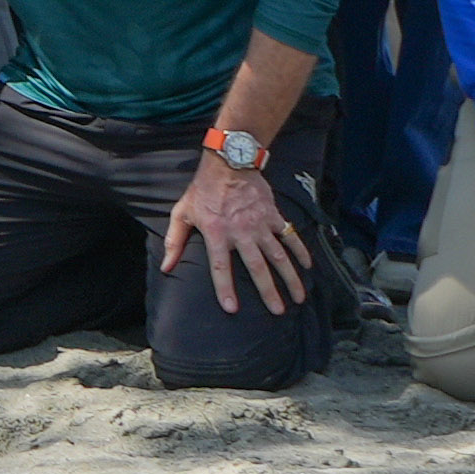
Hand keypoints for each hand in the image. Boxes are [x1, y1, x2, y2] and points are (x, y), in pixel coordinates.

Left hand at [168, 153, 313, 319]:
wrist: (229, 162)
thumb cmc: (203, 190)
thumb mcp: (182, 213)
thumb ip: (174, 241)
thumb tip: (166, 267)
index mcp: (216, 233)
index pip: (220, 267)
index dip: (225, 288)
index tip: (232, 308)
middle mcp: (240, 232)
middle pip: (257, 267)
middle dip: (268, 291)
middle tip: (278, 311)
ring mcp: (260, 224)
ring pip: (279, 256)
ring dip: (290, 277)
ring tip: (299, 298)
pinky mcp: (273, 215)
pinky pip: (289, 236)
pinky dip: (300, 250)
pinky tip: (308, 266)